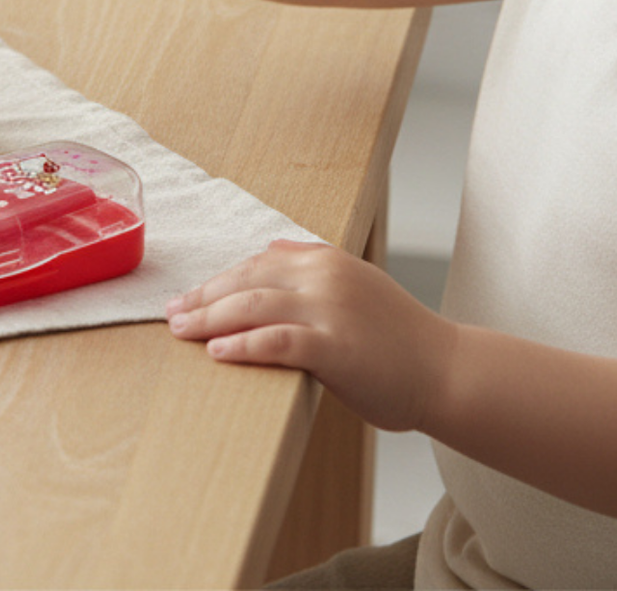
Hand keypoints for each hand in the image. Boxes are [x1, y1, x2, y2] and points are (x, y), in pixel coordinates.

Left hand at [166, 239, 456, 433]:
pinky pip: (277, 340)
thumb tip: (272, 247)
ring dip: (209, 317)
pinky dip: (242, 343)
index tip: (187, 296)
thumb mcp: (355, 281)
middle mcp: (323, 276)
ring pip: (253, 305)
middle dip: (203, 297)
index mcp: (325, 259)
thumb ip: (312, 261)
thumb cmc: (399, 337)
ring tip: (180, 330)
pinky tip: (217, 350)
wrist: (446, 370)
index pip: (256, 263)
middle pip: (246, 280)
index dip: (217, 281)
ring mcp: (329, 308)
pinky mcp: (334, 345)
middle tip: (170, 314)